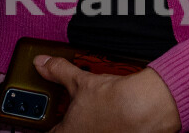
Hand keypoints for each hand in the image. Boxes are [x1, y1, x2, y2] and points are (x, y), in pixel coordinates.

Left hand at [36, 59, 180, 132]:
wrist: (145, 106)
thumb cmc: (112, 101)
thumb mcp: (79, 81)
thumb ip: (58, 71)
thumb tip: (44, 63)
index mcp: (68, 132)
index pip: (50, 132)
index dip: (49, 122)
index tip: (52, 117)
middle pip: (70, 130)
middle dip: (72, 119)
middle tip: (77, 108)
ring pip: (92, 130)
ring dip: (93, 123)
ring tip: (99, 107)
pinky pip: (110, 130)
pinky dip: (111, 124)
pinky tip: (117, 112)